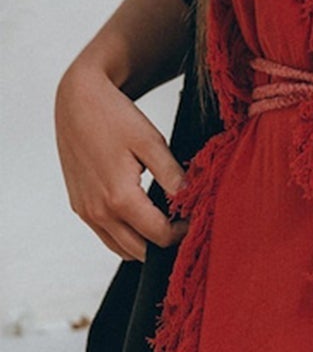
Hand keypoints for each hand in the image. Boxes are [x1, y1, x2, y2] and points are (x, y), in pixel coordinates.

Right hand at [55, 54, 187, 260]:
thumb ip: (171, 173)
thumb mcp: (150, 142)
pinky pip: (105, 235)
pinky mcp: (78, 206)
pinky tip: (143, 217)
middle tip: (184, 224)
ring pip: (120, 248)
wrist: (77, 101)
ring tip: (166, 223)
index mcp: (119, 198)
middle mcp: (98, 211)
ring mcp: (85, 211)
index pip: (158, 236)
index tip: (196, 218)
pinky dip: (125, 235)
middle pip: (139, 250)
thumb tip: (189, 197)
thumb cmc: (114, 117)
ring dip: (144, 244)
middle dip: (165, 244)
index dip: (182, 233)